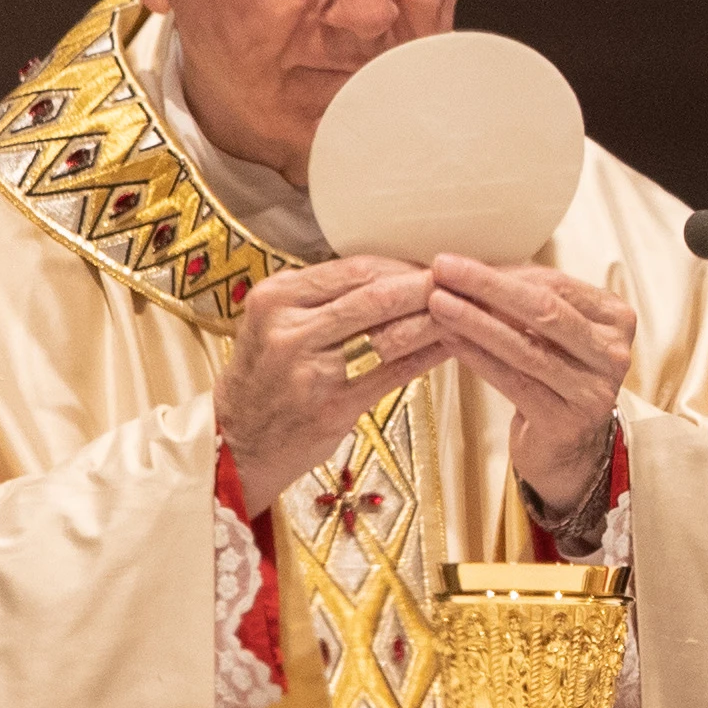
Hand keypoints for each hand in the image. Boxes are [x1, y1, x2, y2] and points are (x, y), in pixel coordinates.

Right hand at [218, 259, 451, 497]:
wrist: (235, 443)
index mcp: (276, 299)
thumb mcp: (276, 323)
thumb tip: (399, 271)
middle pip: (378, 297)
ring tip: (471, 310)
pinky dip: (429, 356)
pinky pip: (395, 373)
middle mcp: (290, 330)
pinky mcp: (333, 407)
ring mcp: (311, 371)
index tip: (436, 265)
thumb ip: (325, 297)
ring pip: (392, 334)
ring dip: (438, 320)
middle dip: (429, 287)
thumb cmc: (265, 377)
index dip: (404, 266)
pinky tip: (453, 346)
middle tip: (467, 281)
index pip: (355, 269)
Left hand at [425, 258, 638, 516]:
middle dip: (488, 286)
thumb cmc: (556, 379)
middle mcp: (613, 352)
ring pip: (525, 346)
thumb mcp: (556, 336)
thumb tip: (472, 267)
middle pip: (544, 310)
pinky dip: (478, 357)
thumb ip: (531, 304)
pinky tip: (450, 340)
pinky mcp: (567, 420)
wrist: (569, 448)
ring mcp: (594, 388)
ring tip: (437, 303)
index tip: (457, 261)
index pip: (556, 284)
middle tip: (443, 268)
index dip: (504, 273)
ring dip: (475, 320)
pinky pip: (513, 381)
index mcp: (616, 319)